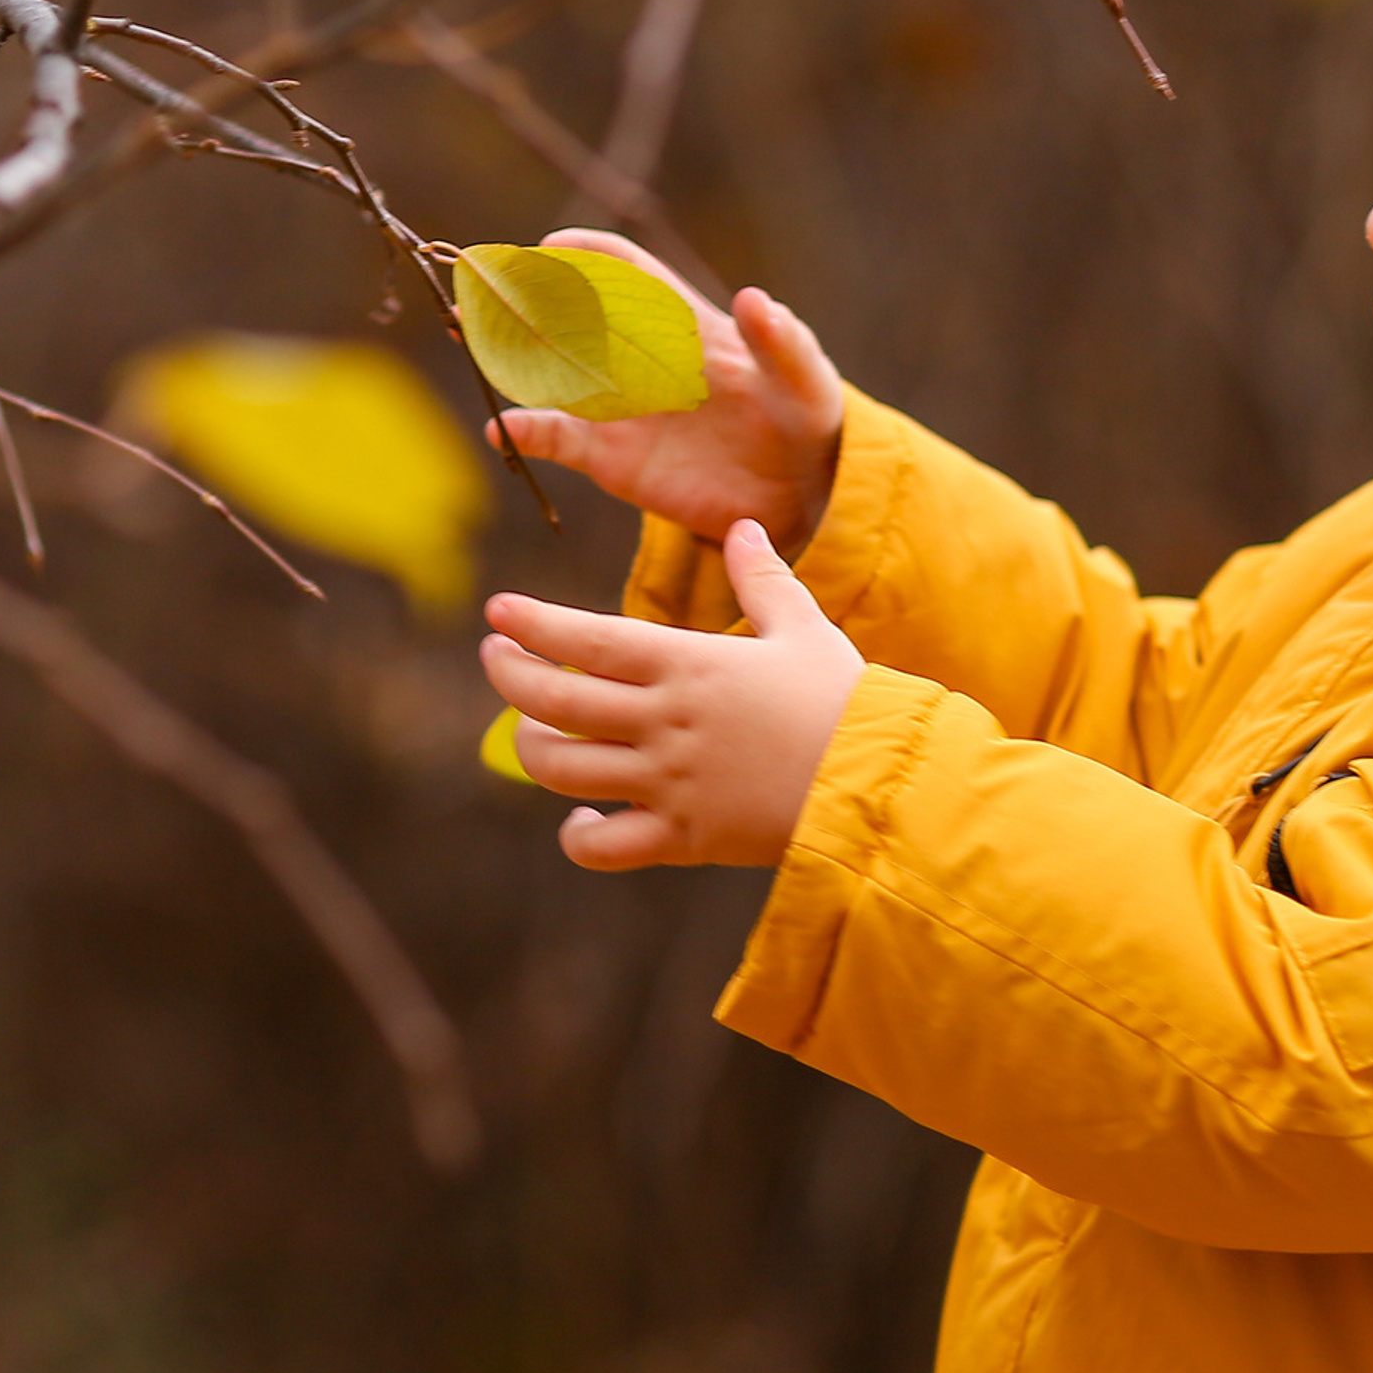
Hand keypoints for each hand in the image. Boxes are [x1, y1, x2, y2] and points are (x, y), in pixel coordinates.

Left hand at [480, 519, 864, 868]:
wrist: (877, 782)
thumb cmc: (845, 700)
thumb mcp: (806, 628)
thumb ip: (764, 579)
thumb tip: (743, 526)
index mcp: (690, 665)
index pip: (588, 640)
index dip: (533, 624)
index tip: (497, 611)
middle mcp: (666, 721)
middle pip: (554, 701)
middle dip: (509, 676)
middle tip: (494, 656)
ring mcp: (668, 782)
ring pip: (564, 770)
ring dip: (531, 749)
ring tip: (530, 731)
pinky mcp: (682, 836)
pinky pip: (604, 847)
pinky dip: (579, 836)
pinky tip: (579, 820)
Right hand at [489, 228, 843, 554]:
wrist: (801, 494)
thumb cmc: (807, 419)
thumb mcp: (805, 380)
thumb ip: (780, 342)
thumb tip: (753, 298)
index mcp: (684, 324)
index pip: (628, 273)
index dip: (590, 254)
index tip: (553, 247)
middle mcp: (640, 358)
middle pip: (570, 312)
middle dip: (525, 291)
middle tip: (484, 279)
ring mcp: (621, 407)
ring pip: (549, 368)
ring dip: (507, 347)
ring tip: (472, 329)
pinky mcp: (612, 458)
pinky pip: (557, 439)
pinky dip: (526, 432)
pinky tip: (504, 431)